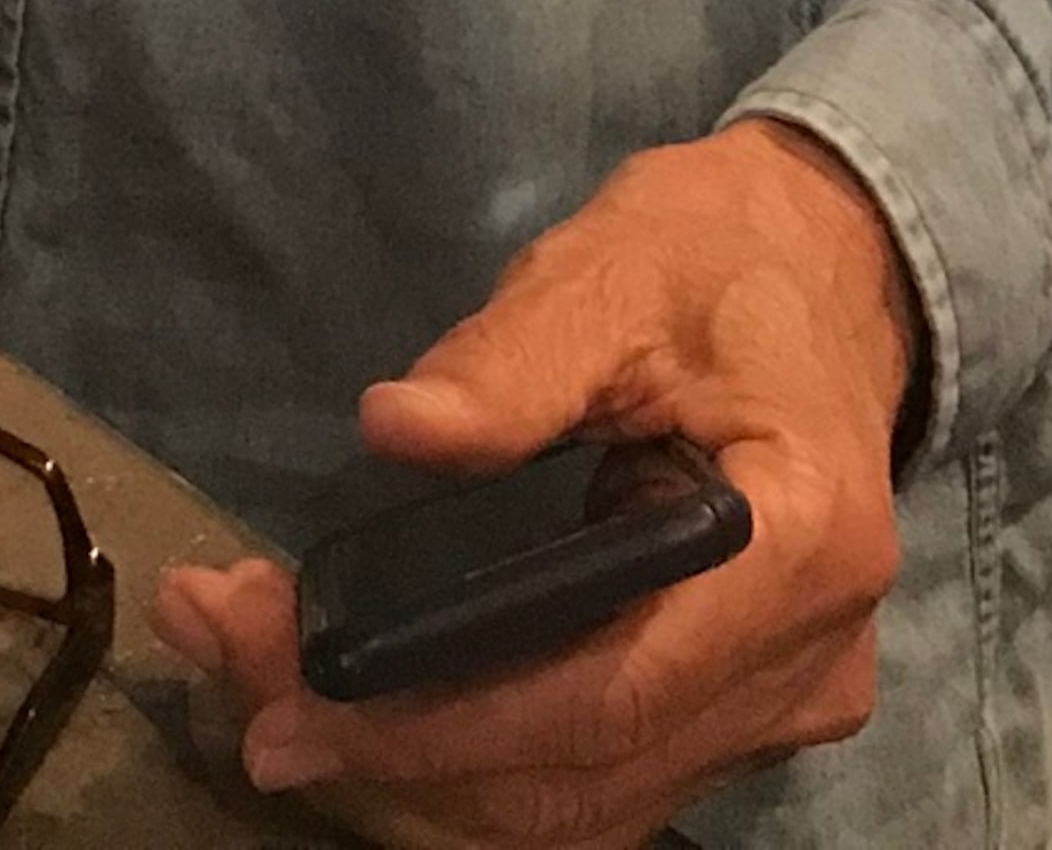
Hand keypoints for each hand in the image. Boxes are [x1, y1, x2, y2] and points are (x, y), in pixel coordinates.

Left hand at [155, 123, 917, 847]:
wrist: (822, 269)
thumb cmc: (716, 256)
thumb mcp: (612, 270)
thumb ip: (509, 361)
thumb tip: (393, 430)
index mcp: (797, 544)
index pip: (607, 694)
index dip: (446, 725)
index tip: (294, 706)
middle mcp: (804, 662)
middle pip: (584, 770)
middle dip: (398, 747)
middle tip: (228, 661)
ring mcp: (779, 702)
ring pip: (585, 796)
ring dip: (423, 762)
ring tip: (263, 675)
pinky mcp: (737, 710)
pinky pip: (602, 772)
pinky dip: (483, 751)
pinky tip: (371, 696)